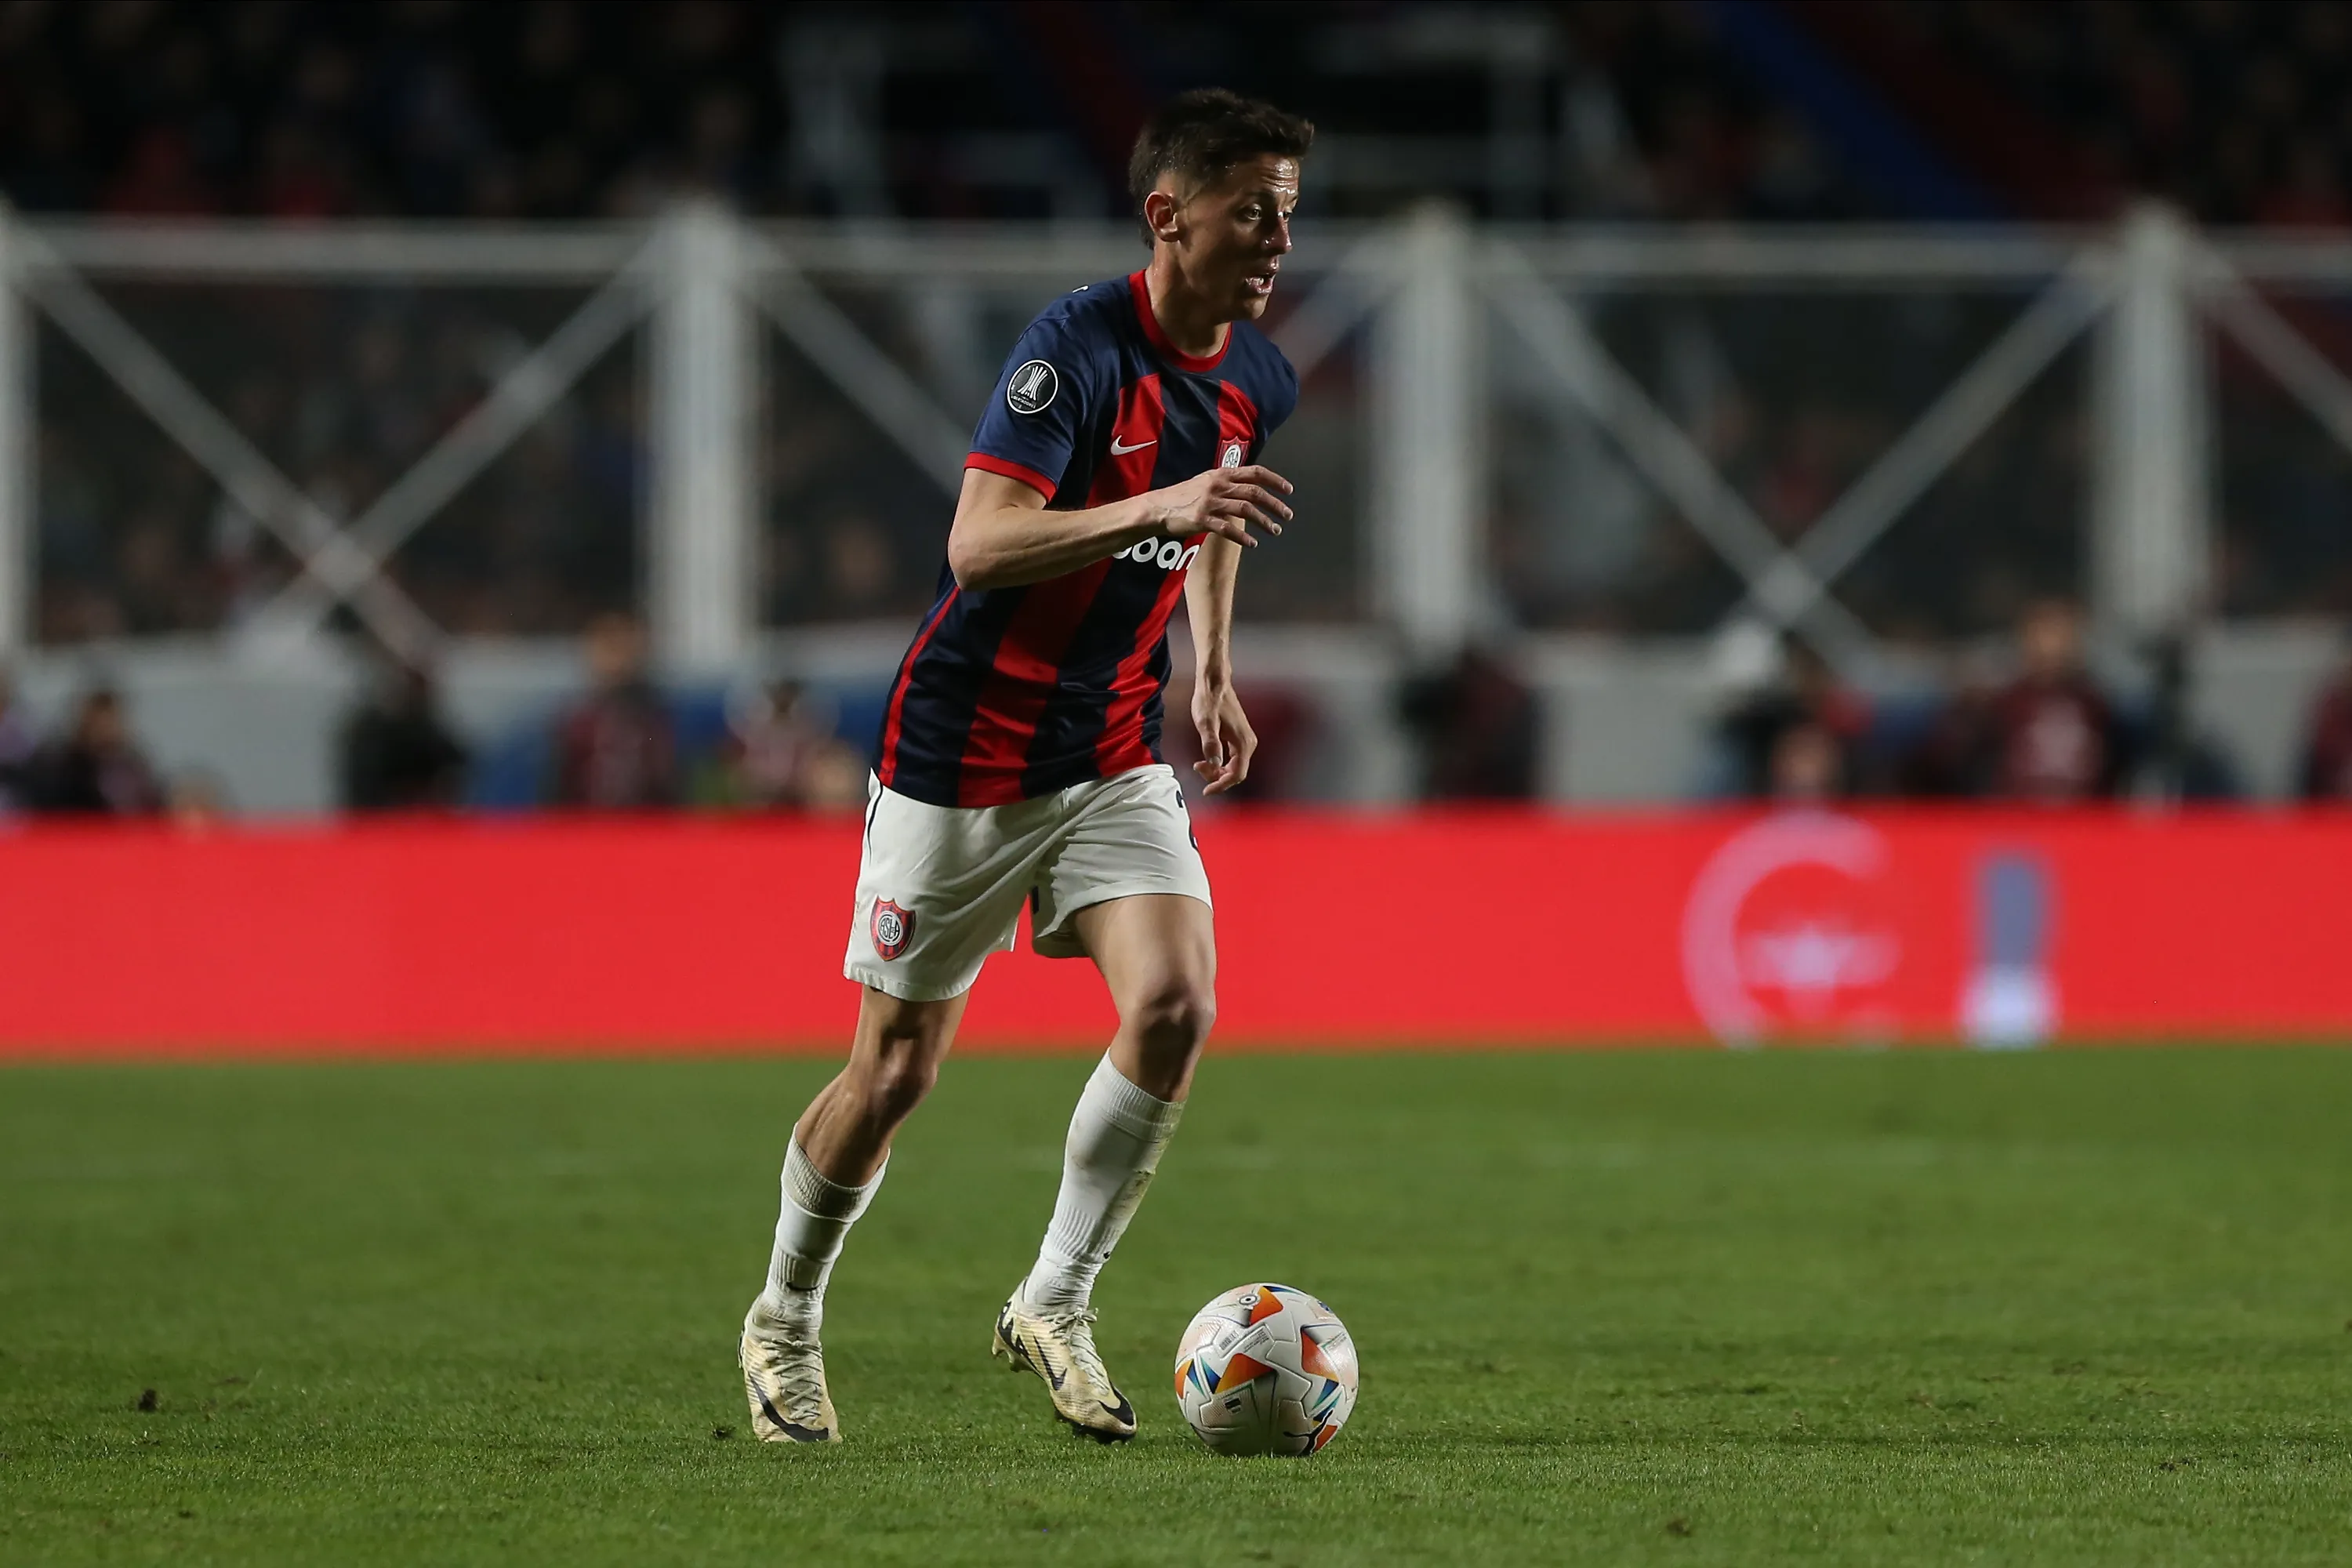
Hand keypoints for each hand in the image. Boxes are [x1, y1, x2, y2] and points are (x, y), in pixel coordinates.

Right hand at [1151, 465, 1292, 547]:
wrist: (1158, 508)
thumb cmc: (1183, 496)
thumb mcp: (1206, 481)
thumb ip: (1227, 482)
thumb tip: (1249, 486)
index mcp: (1221, 474)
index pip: (1255, 472)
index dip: (1274, 480)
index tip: (1289, 490)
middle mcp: (1218, 486)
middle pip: (1254, 492)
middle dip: (1275, 504)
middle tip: (1288, 515)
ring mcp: (1210, 503)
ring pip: (1245, 510)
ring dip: (1264, 521)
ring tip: (1275, 530)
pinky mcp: (1202, 520)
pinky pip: (1228, 529)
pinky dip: (1243, 537)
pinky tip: (1253, 544)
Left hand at [1191, 678, 1256, 796]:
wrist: (1215, 683)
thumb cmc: (1210, 700)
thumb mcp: (1205, 723)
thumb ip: (1210, 744)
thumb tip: (1214, 764)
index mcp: (1243, 743)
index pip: (1237, 774)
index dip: (1221, 785)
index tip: (1206, 791)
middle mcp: (1248, 743)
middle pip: (1236, 773)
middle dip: (1217, 777)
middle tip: (1197, 768)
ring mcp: (1245, 740)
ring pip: (1233, 766)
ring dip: (1216, 770)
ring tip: (1199, 763)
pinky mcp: (1239, 737)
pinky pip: (1232, 758)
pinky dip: (1219, 763)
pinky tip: (1206, 758)